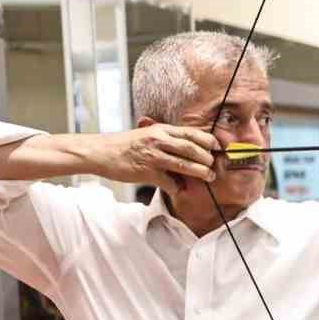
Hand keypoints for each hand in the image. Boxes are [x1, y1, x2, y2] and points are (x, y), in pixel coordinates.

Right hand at [88, 125, 218, 195]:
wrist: (101, 152)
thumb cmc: (124, 145)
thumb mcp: (147, 134)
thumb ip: (166, 139)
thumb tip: (187, 148)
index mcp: (161, 129)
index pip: (191, 133)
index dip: (208, 140)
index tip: (218, 147)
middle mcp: (158, 140)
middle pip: (191, 148)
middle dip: (207, 158)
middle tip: (214, 166)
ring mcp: (153, 156)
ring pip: (184, 164)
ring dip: (200, 172)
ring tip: (208, 176)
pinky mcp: (146, 172)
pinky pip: (168, 181)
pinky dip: (177, 187)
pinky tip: (180, 190)